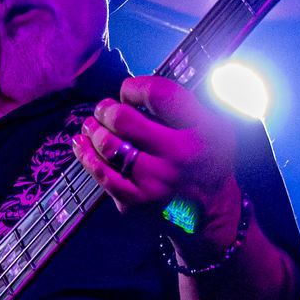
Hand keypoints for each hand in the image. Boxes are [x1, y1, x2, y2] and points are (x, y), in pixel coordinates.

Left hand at [74, 73, 242, 243]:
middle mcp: (181, 155)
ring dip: (93, 130)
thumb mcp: (217, 125)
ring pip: (109, 146)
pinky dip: (87, 156)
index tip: (127, 91)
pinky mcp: (139, 201)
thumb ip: (187, 103)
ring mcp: (158, 181)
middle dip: (106, 109)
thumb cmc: (207, 159)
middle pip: (124, 120)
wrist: (210, 213)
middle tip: (104, 109)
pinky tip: (82, 145)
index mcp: (204, 129)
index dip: (134, 88)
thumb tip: (144, 86)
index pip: (159, 95)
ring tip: (91, 125)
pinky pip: (103, 175)